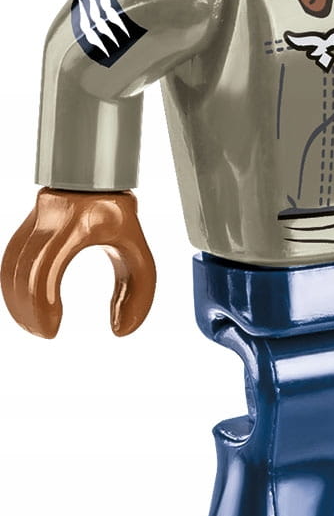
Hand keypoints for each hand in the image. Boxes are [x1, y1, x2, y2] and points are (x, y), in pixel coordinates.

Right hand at [2, 188, 155, 337]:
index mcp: (81, 223)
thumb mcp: (138, 253)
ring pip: (11, 265)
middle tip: (44, 333)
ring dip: (18, 301)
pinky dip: (14, 286)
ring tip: (36, 326)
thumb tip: (121, 331)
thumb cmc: (120, 215)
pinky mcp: (28, 227)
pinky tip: (27, 307)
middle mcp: (51, 219)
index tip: (53, 329)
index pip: (46, 268)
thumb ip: (139, 293)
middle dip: (28, 310)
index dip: (41, 303)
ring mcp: (35, 221)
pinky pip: (11, 259)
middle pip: (23, 271)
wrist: (101, 182)